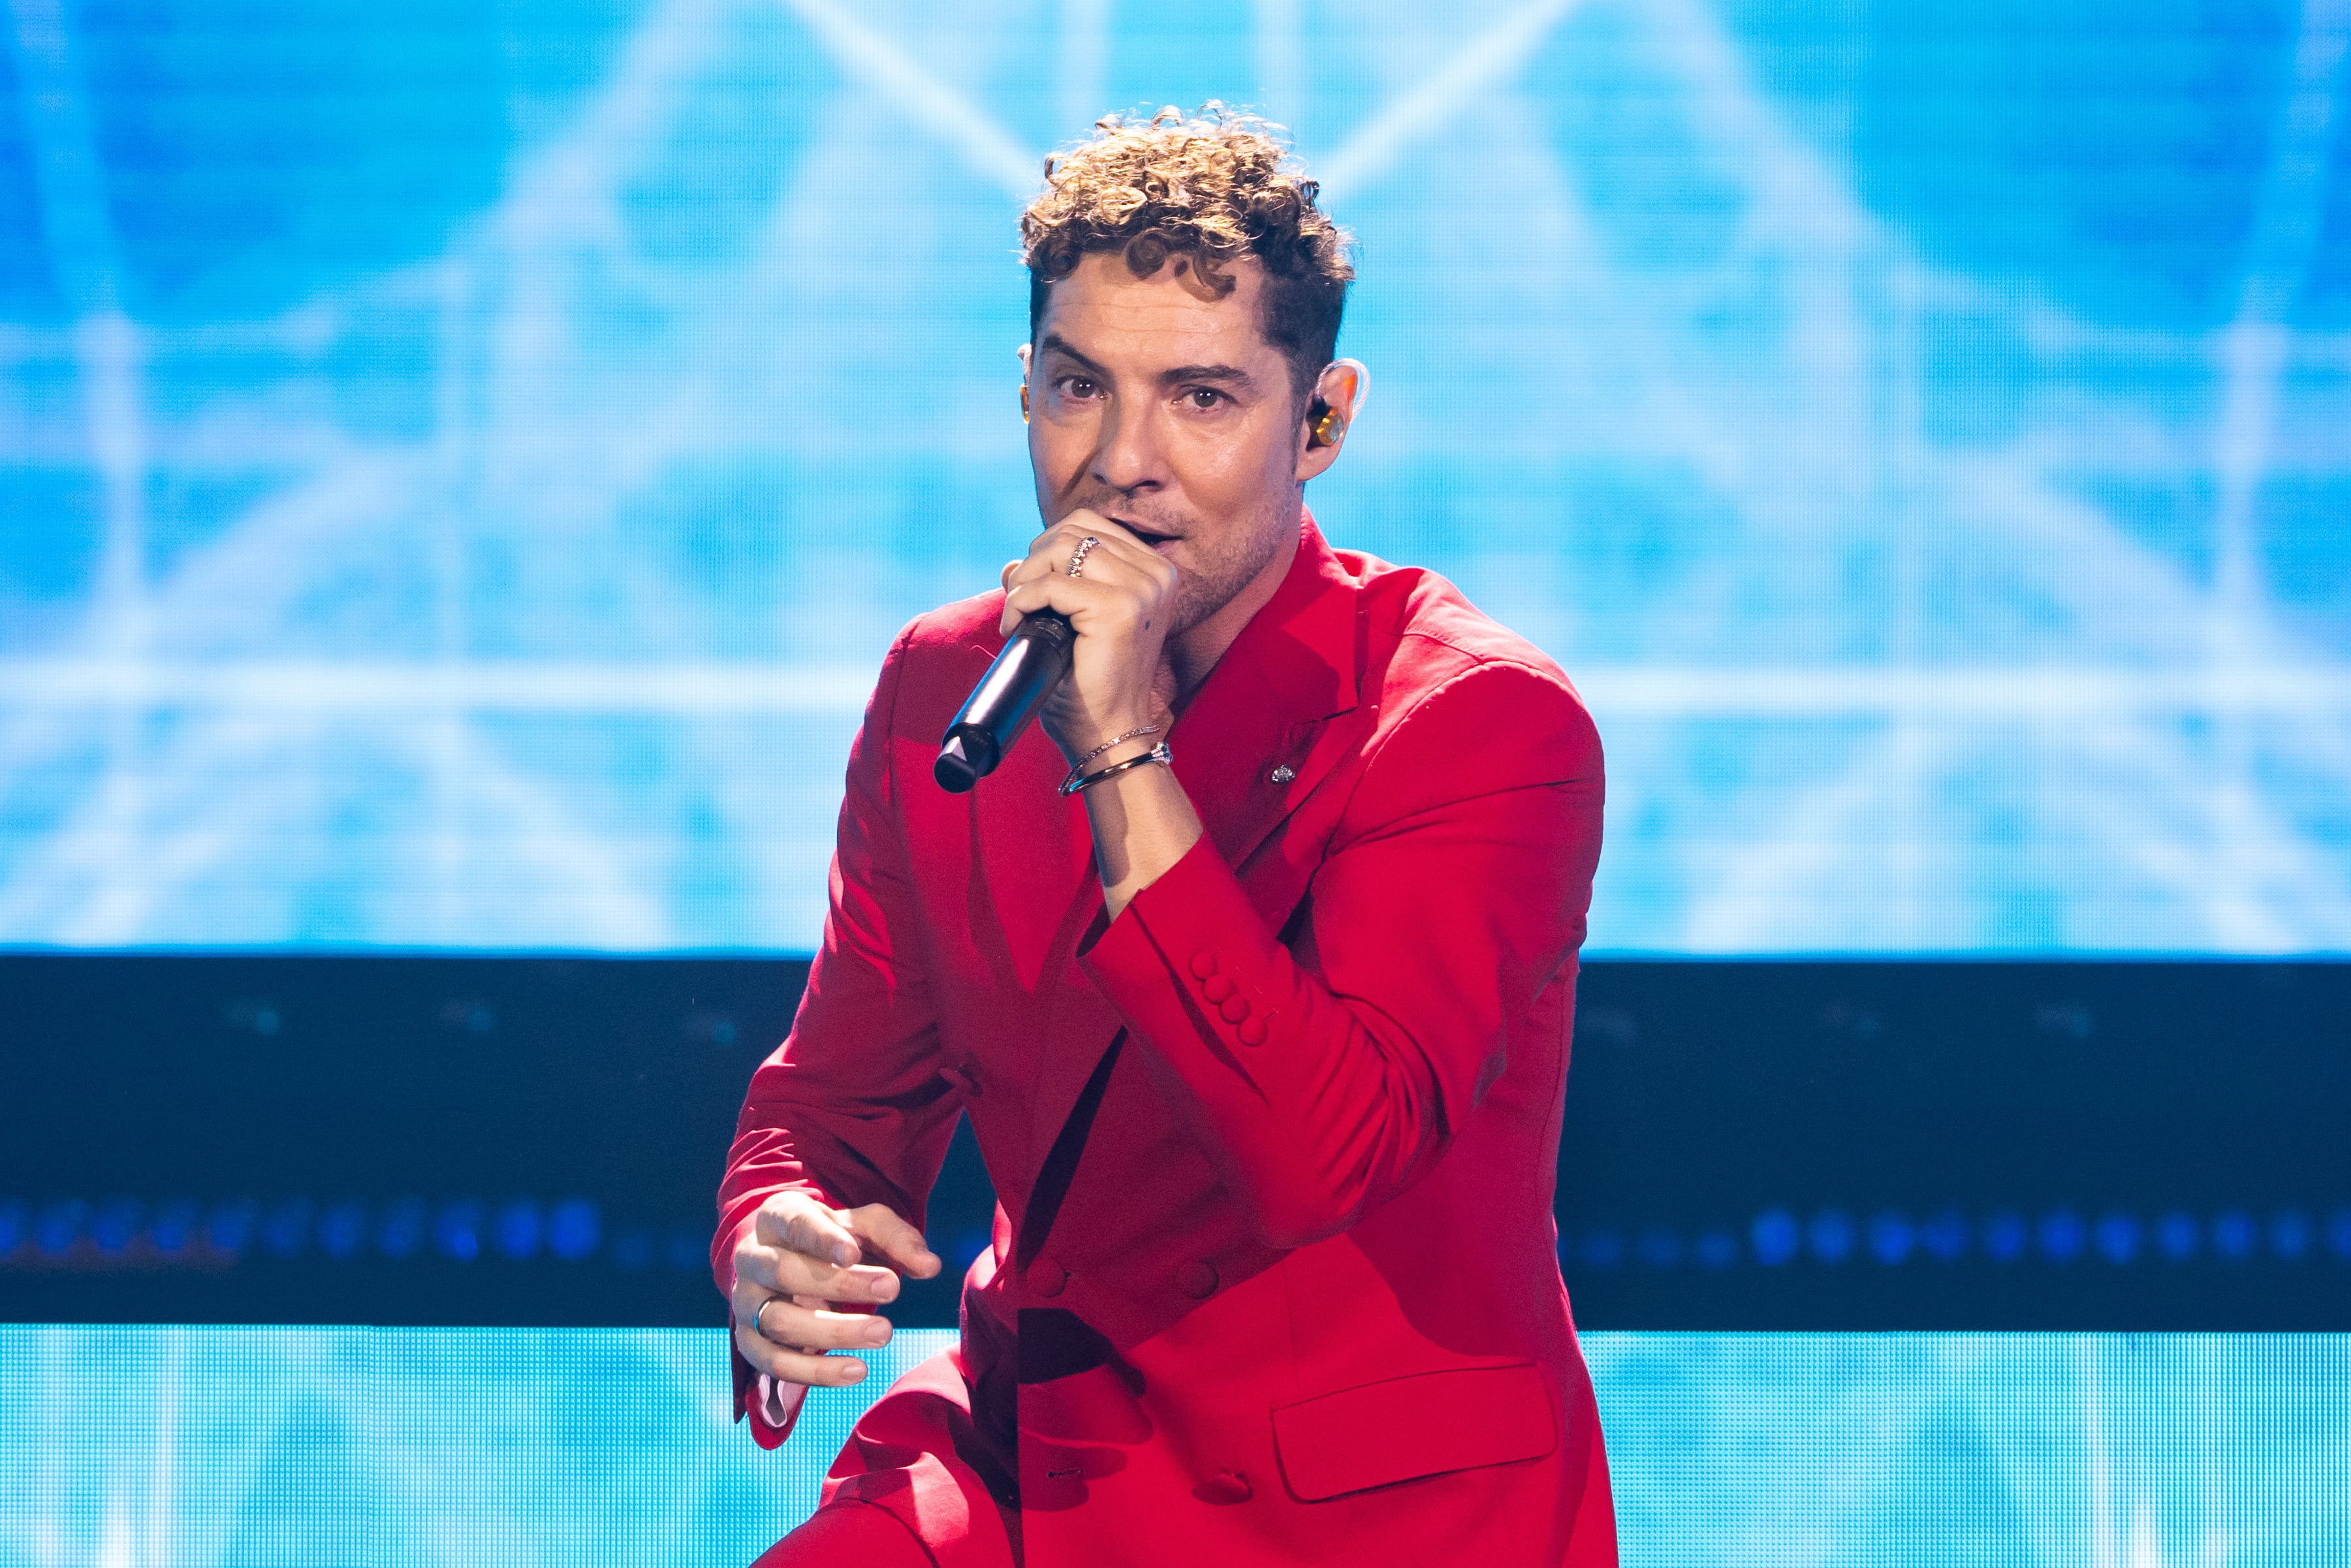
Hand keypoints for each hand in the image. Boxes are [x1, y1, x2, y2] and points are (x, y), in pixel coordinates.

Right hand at [730, 1193, 940, 1390]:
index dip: (822, 1240)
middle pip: (785, 1273)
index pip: (795, 1224)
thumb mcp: (865, 1226)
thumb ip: (897, 1239)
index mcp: (777, 1218)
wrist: (788, 1263)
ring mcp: (746, 1302)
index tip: (853, 1254)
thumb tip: (931, 1267)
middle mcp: (753, 1258)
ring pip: (779, 1321)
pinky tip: (857, 1370)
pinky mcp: (749, 1342)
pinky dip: (815, 1372)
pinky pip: (775, 1363)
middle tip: (892, 1288)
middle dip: (839, 1285)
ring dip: (833, 1331)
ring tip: (884, 1332)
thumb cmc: (833, 1239)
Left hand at [998, 512, 1180, 762]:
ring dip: (1024, 581)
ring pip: (1059, 550)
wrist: (1107, 733)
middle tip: (1019, 603)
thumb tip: (1010, 563)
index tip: (1034, 587)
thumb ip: (1051, 584)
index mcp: (1155, 571)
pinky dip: (1021, 602)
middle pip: (1072, 530)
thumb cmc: (1090, 683)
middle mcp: (1156, 573)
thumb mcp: (1073, 622)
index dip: (1049, 548)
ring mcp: (1142, 590)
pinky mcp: (1118, 609)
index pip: (1089, 524)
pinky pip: (1050, 585)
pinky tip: (1015, 628)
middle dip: (1033, 562)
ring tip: (1017, 615)